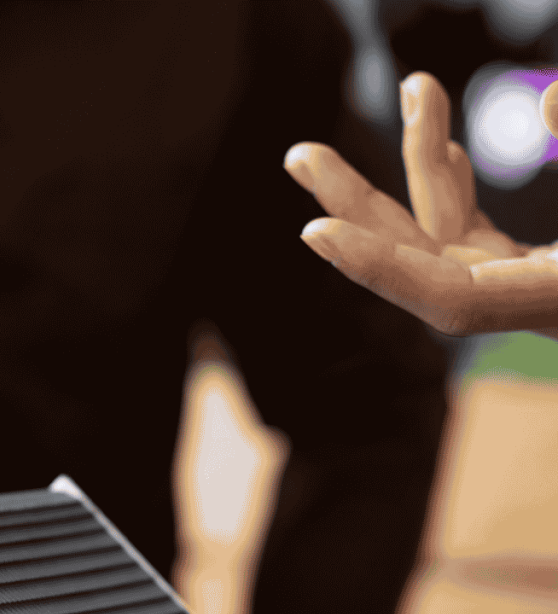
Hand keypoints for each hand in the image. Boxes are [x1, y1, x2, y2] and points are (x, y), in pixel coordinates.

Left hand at [283, 73, 557, 339]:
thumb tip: (549, 97)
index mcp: (555, 306)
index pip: (449, 299)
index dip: (380, 267)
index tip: (315, 232)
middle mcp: (532, 308)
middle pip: (420, 262)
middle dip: (359, 205)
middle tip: (297, 155)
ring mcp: (525, 290)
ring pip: (444, 235)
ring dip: (421, 163)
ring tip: (410, 90)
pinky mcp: (529, 273)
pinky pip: (472, 232)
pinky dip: (454, 186)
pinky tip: (443, 146)